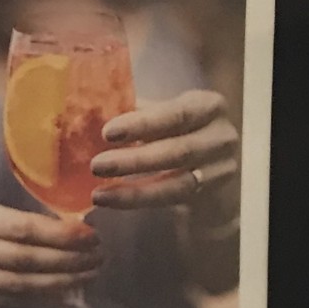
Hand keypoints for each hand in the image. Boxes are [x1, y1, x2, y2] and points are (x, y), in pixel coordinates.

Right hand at [0, 197, 102, 307]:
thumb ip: (18, 218)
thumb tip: (73, 225)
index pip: (19, 228)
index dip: (58, 234)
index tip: (90, 235)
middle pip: (22, 259)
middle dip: (67, 259)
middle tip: (98, 256)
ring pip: (20, 284)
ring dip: (61, 281)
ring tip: (90, 273)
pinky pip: (15, 300)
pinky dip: (45, 297)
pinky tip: (69, 291)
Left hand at [90, 90, 238, 209]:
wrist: (209, 167)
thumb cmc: (175, 131)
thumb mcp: (161, 116)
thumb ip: (137, 114)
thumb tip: (87, 113)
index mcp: (207, 106)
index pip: (177, 114)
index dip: (143, 124)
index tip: (108, 133)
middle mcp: (221, 137)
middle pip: (178, 151)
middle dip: (135, 160)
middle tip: (97, 165)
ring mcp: (220, 170)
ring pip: (177, 183)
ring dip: (135, 190)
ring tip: (99, 194)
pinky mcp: (210, 196)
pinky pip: (173, 201)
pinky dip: (140, 201)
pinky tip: (113, 201)